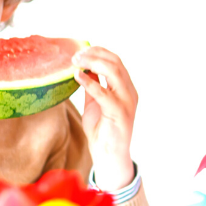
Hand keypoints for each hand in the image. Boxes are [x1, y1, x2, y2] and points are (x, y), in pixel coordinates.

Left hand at [73, 47, 137, 190]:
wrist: (109, 156)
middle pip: (116, 62)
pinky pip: (104, 92)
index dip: (99, 52)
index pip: (116, 61)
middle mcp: (130, 92)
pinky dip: (90, 82)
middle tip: (75, 55)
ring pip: (114, 71)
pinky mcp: (119, 112)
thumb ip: (94, 86)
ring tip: (75, 62)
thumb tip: (84, 68)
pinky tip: (78, 77)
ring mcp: (127, 101)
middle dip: (94, 54)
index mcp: (126, 88)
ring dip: (92, 63)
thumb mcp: (95, 103)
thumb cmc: (102, 131)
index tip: (81, 50)